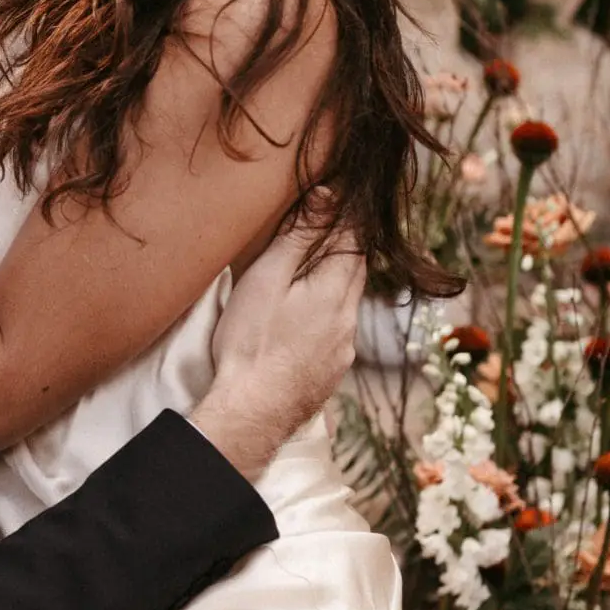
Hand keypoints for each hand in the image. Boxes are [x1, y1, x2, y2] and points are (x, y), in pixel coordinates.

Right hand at [190, 203, 364, 480]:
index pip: (355, 240)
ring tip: (315, 274)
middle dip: (346, 248)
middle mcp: (349, 319)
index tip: (344, 198)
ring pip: (348, 304)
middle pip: (357, 271)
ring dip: (337, 284)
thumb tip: (328, 196)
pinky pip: (338, 332)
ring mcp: (344, 350)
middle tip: (332, 227)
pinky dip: (328, 316)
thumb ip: (299, 238)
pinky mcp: (332, 373)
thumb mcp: (268, 279)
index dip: (349, 217)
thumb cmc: (252, 343)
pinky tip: (306, 322)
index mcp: (336, 290)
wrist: (253, 413)